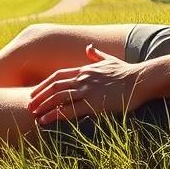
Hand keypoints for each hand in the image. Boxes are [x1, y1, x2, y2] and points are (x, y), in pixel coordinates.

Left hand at [26, 43, 148, 124]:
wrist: (140, 79)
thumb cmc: (126, 71)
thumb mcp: (109, 60)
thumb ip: (96, 55)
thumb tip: (89, 47)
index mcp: (84, 69)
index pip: (57, 75)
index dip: (44, 85)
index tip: (34, 92)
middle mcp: (82, 78)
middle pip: (54, 86)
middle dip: (39, 96)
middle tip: (29, 105)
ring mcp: (87, 90)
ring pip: (59, 97)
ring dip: (44, 106)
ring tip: (34, 115)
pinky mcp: (94, 103)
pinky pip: (70, 109)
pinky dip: (56, 115)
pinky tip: (47, 121)